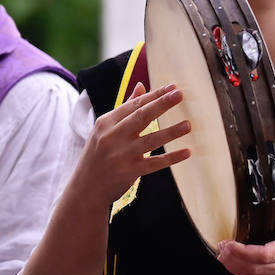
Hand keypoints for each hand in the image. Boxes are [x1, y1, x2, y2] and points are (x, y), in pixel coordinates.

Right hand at [77, 82, 189, 207]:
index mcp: (106, 123)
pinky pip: (155, 163)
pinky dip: (171, 158)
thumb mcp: (104, 130)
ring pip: (151, 140)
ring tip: (188, 124)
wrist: (85, 188)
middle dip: (162, 104)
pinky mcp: (130, 172)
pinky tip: (187, 152)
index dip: (154, 95)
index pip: (134, 105)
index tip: (173, 87)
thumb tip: (141, 86)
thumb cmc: (98, 154)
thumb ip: (124, 109)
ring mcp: (121, 155)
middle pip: (141, 117)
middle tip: (180, 94)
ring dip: (171, 132)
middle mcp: (112, 137)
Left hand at [217, 207, 274, 274]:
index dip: (243, 252)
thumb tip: (257, 199)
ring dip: (236, 268)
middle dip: (234, 260)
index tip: (229, 243)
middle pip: (257, 268)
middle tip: (222, 250)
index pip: (266, 254)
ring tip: (224, 257)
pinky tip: (235, 264)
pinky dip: (244, 273)